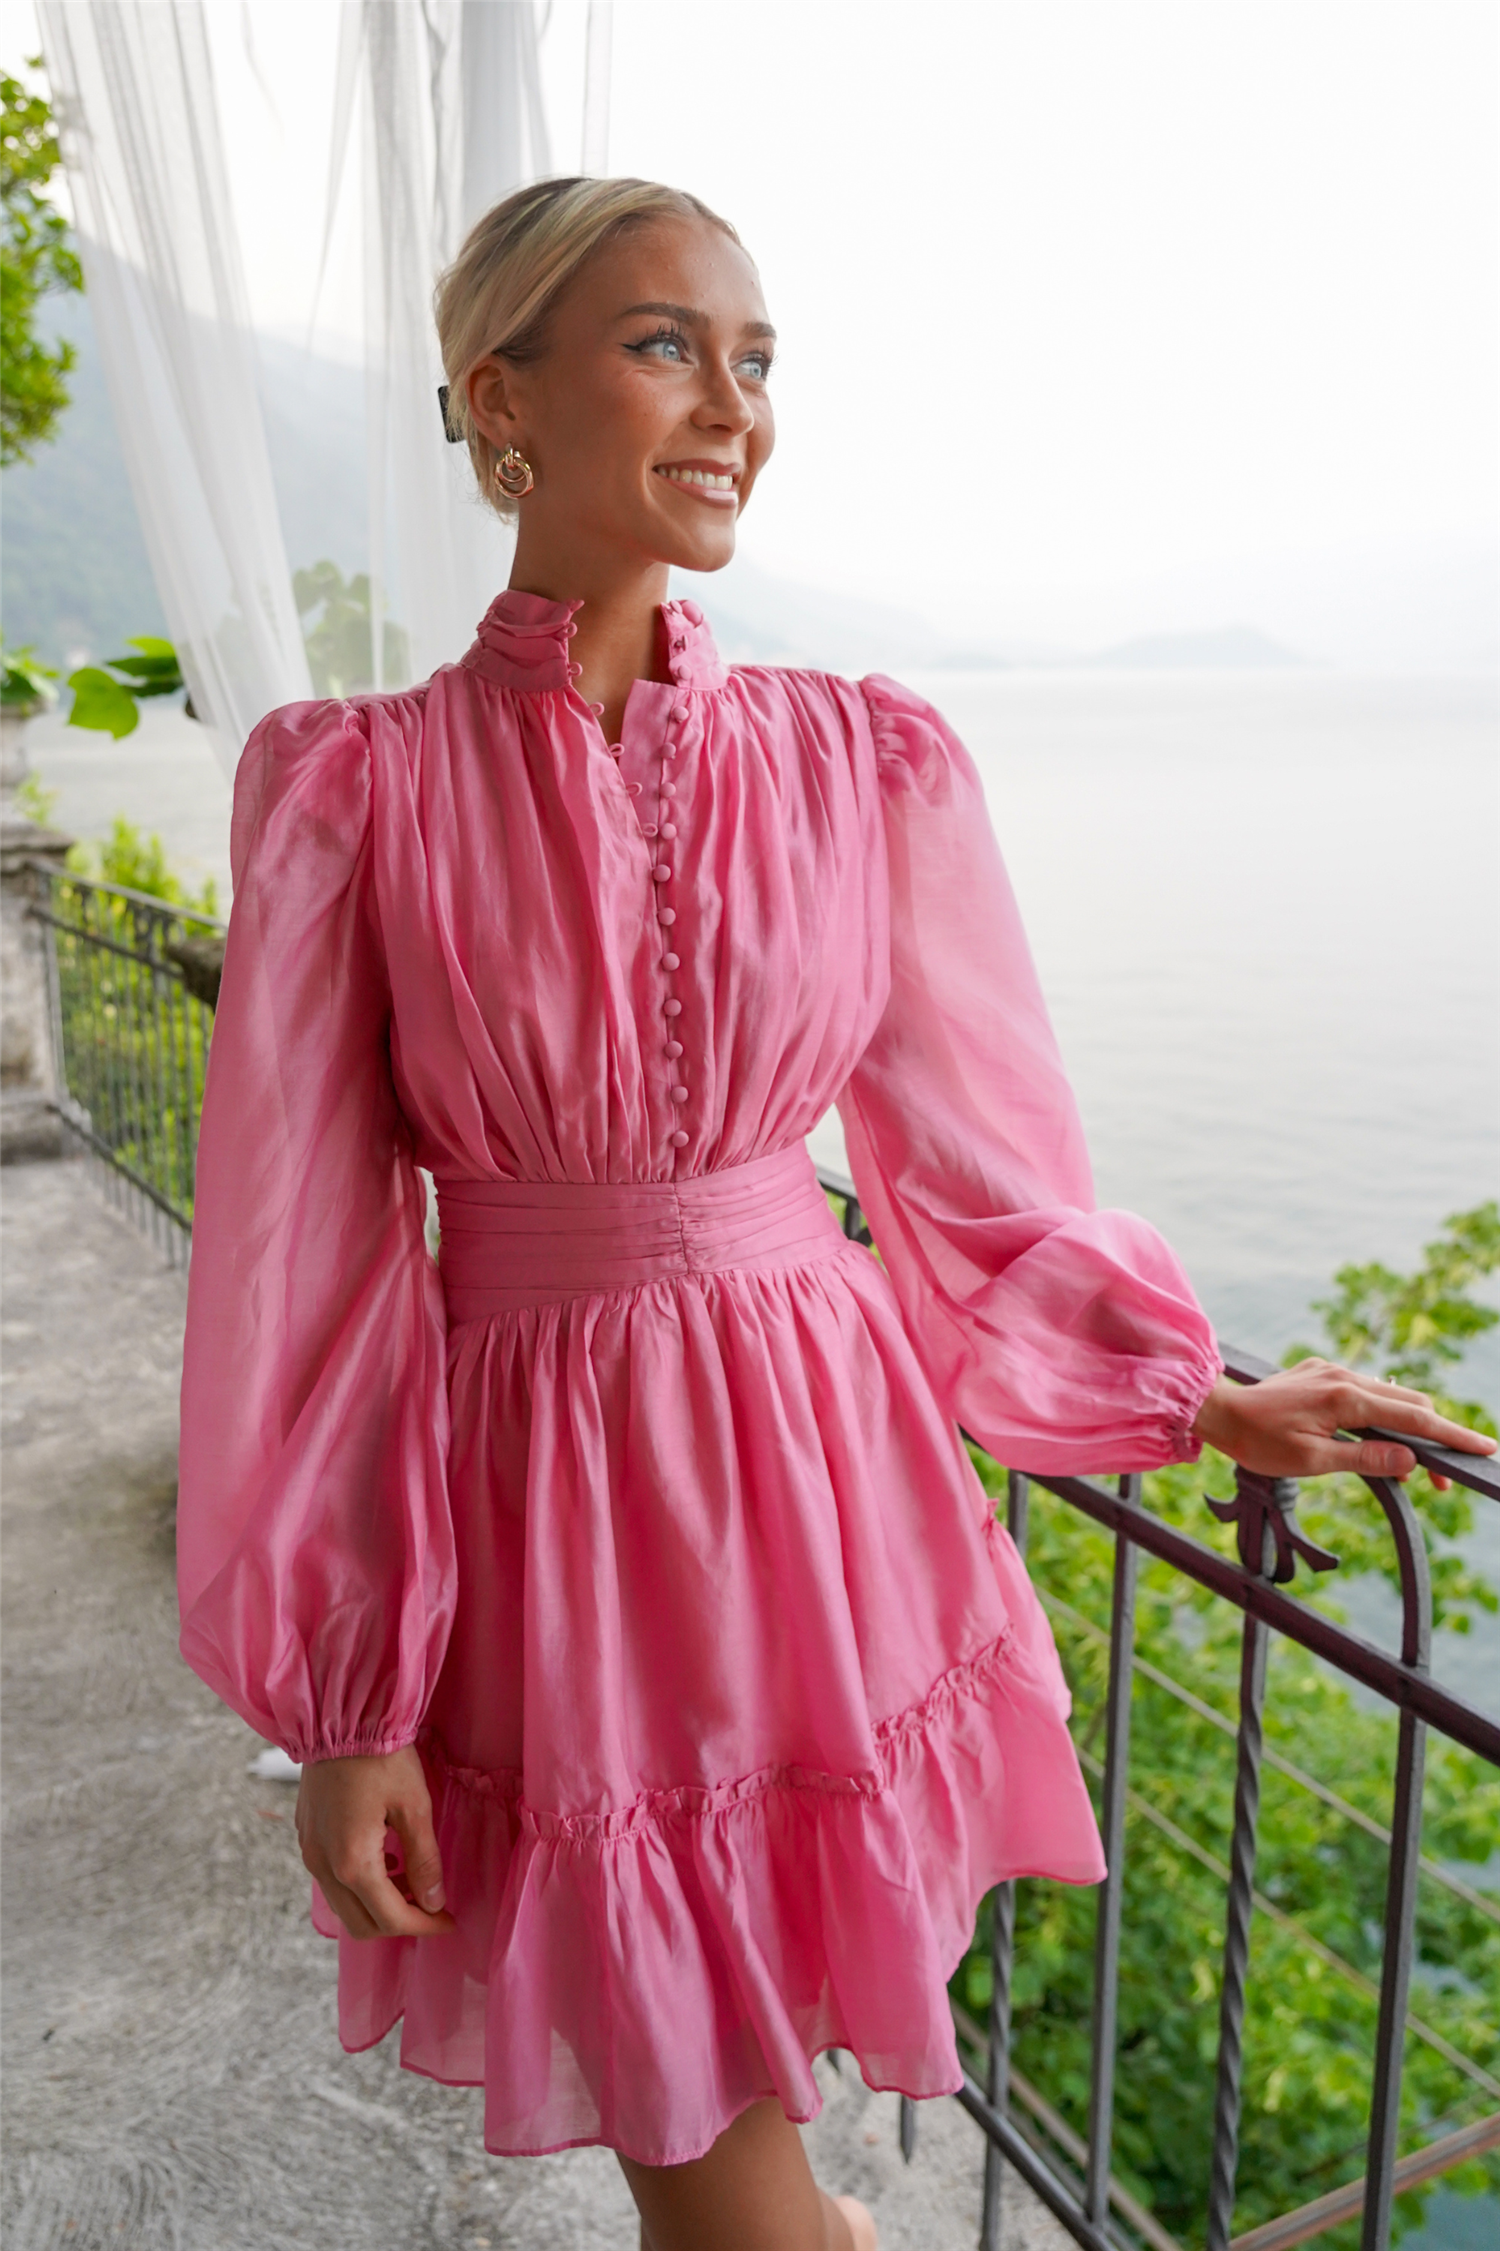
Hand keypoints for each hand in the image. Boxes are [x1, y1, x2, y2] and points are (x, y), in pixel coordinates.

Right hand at [295, 1745, 455, 1940]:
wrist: (339, 1717)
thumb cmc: (381, 1757)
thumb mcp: (414, 1806)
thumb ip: (423, 1859)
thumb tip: (434, 1901)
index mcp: (352, 1863)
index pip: (389, 1918)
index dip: (424, 1925)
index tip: (449, 1920)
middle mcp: (323, 1866)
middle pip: (360, 1924)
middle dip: (399, 1923)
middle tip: (432, 1906)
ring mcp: (310, 1852)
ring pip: (343, 1905)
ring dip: (378, 1905)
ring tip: (412, 1880)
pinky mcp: (306, 1837)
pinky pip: (331, 1880)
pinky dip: (359, 1885)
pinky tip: (385, 1859)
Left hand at [1191, 1359, 1496, 1487]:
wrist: (1218, 1412)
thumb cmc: (1258, 1442)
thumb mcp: (1312, 1462)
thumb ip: (1365, 1460)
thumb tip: (1411, 1462)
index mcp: (1345, 1397)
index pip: (1414, 1417)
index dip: (1452, 1435)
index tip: (1484, 1448)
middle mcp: (1343, 1376)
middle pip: (1409, 1403)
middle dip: (1433, 1436)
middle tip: (1443, 1477)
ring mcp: (1331, 1370)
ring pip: (1388, 1396)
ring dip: (1407, 1426)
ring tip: (1411, 1466)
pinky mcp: (1321, 1372)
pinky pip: (1364, 1391)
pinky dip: (1381, 1414)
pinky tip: (1377, 1439)